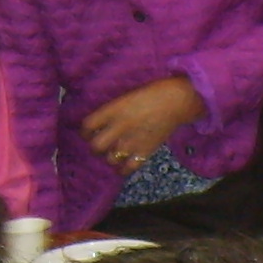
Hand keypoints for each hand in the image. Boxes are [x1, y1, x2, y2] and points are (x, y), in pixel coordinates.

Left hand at [79, 76, 206, 170]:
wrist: (177, 102)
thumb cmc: (153, 93)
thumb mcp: (127, 97)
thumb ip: (114, 110)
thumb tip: (104, 122)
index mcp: (113, 110)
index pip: (87, 125)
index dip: (84, 131)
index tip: (87, 132)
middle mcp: (119, 127)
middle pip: (95, 146)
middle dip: (95, 147)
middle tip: (100, 145)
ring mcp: (132, 141)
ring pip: (110, 159)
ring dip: (110, 157)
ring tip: (115, 153)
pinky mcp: (145, 152)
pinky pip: (128, 168)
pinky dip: (124, 169)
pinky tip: (124, 165)